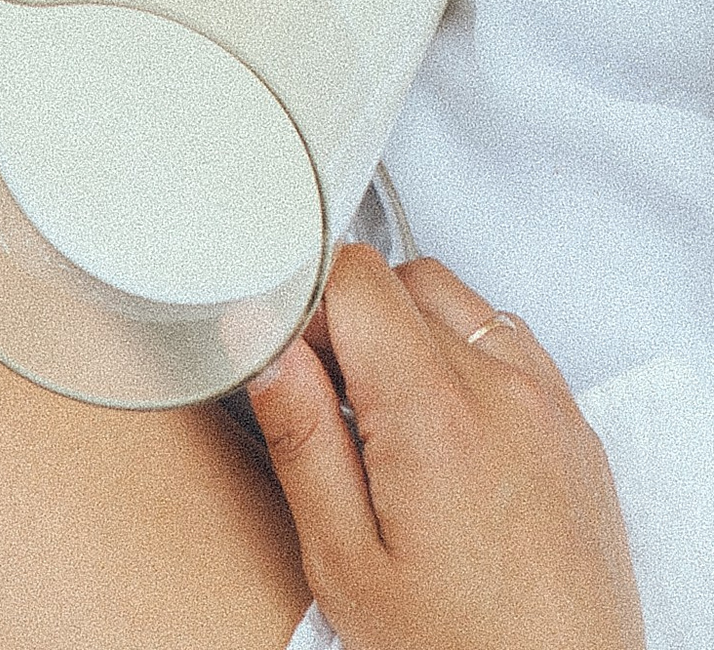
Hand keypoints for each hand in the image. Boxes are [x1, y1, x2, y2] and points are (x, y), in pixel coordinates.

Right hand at [243, 246, 642, 649]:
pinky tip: (447, 434)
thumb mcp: (347, 565)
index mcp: (435, 413)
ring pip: (459, 303)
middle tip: (334, 404)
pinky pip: (512, 347)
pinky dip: (469, 360)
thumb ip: (301, 441)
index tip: (292, 357)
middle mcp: (504, 391)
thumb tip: (265, 346)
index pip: (355, 277)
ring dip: (413, 334)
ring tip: (391, 423)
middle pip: (404, 280)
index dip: (308, 304)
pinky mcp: (578, 433)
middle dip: (354, 321)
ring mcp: (551, 407)